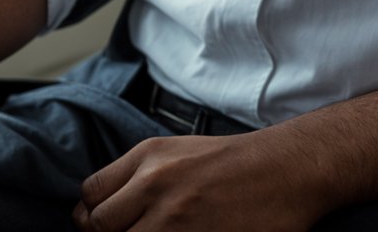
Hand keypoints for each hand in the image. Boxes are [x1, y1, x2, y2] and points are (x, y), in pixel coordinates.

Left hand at [71, 131, 329, 231]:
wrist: (286, 169)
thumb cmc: (237, 163)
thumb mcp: (181, 153)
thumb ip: (142, 177)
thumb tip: (105, 210)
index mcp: (148, 156)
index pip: (90, 195)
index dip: (93, 217)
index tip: (106, 226)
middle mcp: (153, 184)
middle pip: (98, 226)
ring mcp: (172, 219)